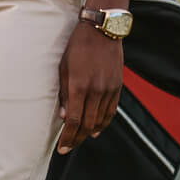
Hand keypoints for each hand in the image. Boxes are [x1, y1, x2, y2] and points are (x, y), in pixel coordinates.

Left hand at [56, 22, 123, 154]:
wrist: (102, 32)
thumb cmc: (77, 48)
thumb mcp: (63, 68)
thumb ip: (63, 93)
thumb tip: (62, 116)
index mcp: (79, 86)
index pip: (72, 120)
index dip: (67, 137)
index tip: (61, 147)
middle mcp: (95, 91)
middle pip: (86, 124)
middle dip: (76, 139)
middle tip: (67, 148)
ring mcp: (109, 90)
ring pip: (100, 120)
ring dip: (89, 132)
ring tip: (79, 140)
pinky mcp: (118, 87)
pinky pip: (111, 111)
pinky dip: (103, 123)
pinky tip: (96, 129)